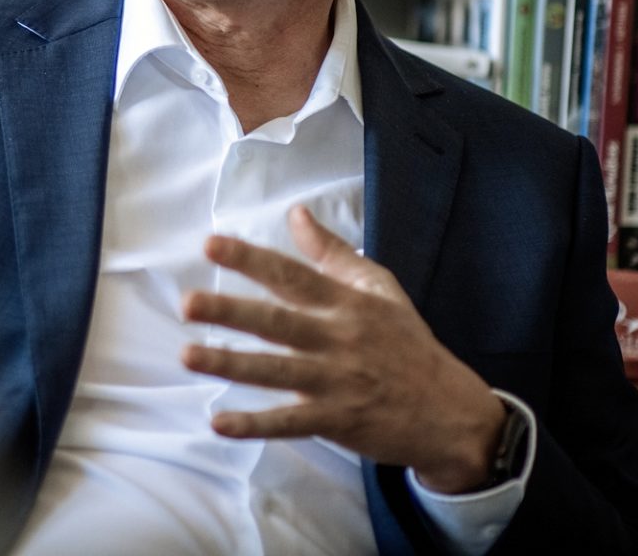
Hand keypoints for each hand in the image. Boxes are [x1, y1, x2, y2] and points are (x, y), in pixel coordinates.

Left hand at [180, 205, 506, 493]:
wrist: (450, 412)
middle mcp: (338, 338)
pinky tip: (220, 422)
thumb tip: (296, 212)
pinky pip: (290, 423)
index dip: (251, 259)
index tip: (210, 244)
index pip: (292, 274)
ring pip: (276, 370)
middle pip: (277, 321)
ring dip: (230, 364)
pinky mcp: (337, 420)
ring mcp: (337, 382)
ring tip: (188, 355)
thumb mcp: (380, 289)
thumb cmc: (408, 344)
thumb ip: (333, 252)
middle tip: (187, 303)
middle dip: (231, 311)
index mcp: (346, 303)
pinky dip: (255, 425)